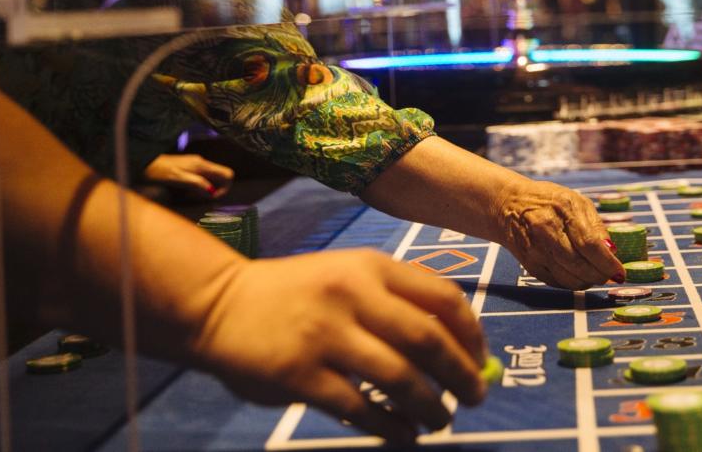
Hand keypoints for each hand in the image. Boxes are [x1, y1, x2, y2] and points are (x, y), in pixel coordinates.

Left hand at [144, 154, 233, 198]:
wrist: (144, 163)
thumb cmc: (158, 172)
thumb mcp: (177, 179)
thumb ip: (195, 183)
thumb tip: (211, 191)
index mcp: (201, 165)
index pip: (228, 174)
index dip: (225, 188)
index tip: (211, 197)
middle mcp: (202, 163)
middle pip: (221, 177)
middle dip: (214, 191)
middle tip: (198, 199)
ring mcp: (196, 165)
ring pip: (212, 180)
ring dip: (205, 191)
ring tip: (190, 196)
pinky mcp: (190, 168)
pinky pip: (203, 179)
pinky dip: (199, 188)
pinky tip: (186, 192)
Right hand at [190, 248, 486, 442]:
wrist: (219, 303)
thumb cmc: (298, 294)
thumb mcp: (348, 275)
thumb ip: (396, 301)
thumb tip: (457, 347)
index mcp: (372, 267)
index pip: (443, 297)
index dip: (471, 333)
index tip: (482, 359)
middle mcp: (352, 295)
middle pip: (427, 339)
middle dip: (462, 374)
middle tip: (477, 398)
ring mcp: (324, 334)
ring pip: (399, 378)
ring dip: (431, 406)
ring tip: (443, 421)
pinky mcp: (299, 373)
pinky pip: (359, 408)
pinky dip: (390, 426)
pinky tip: (403, 435)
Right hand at [494, 180, 624, 289]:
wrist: (509, 204)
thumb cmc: (549, 201)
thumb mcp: (577, 202)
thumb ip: (596, 226)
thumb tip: (612, 252)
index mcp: (563, 210)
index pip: (590, 244)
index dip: (608, 263)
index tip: (620, 272)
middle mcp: (546, 230)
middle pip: (579, 265)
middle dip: (600, 275)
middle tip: (610, 275)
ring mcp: (535, 250)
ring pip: (568, 279)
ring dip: (587, 281)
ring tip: (595, 274)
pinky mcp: (529, 264)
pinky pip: (556, 282)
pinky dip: (571, 283)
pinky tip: (578, 275)